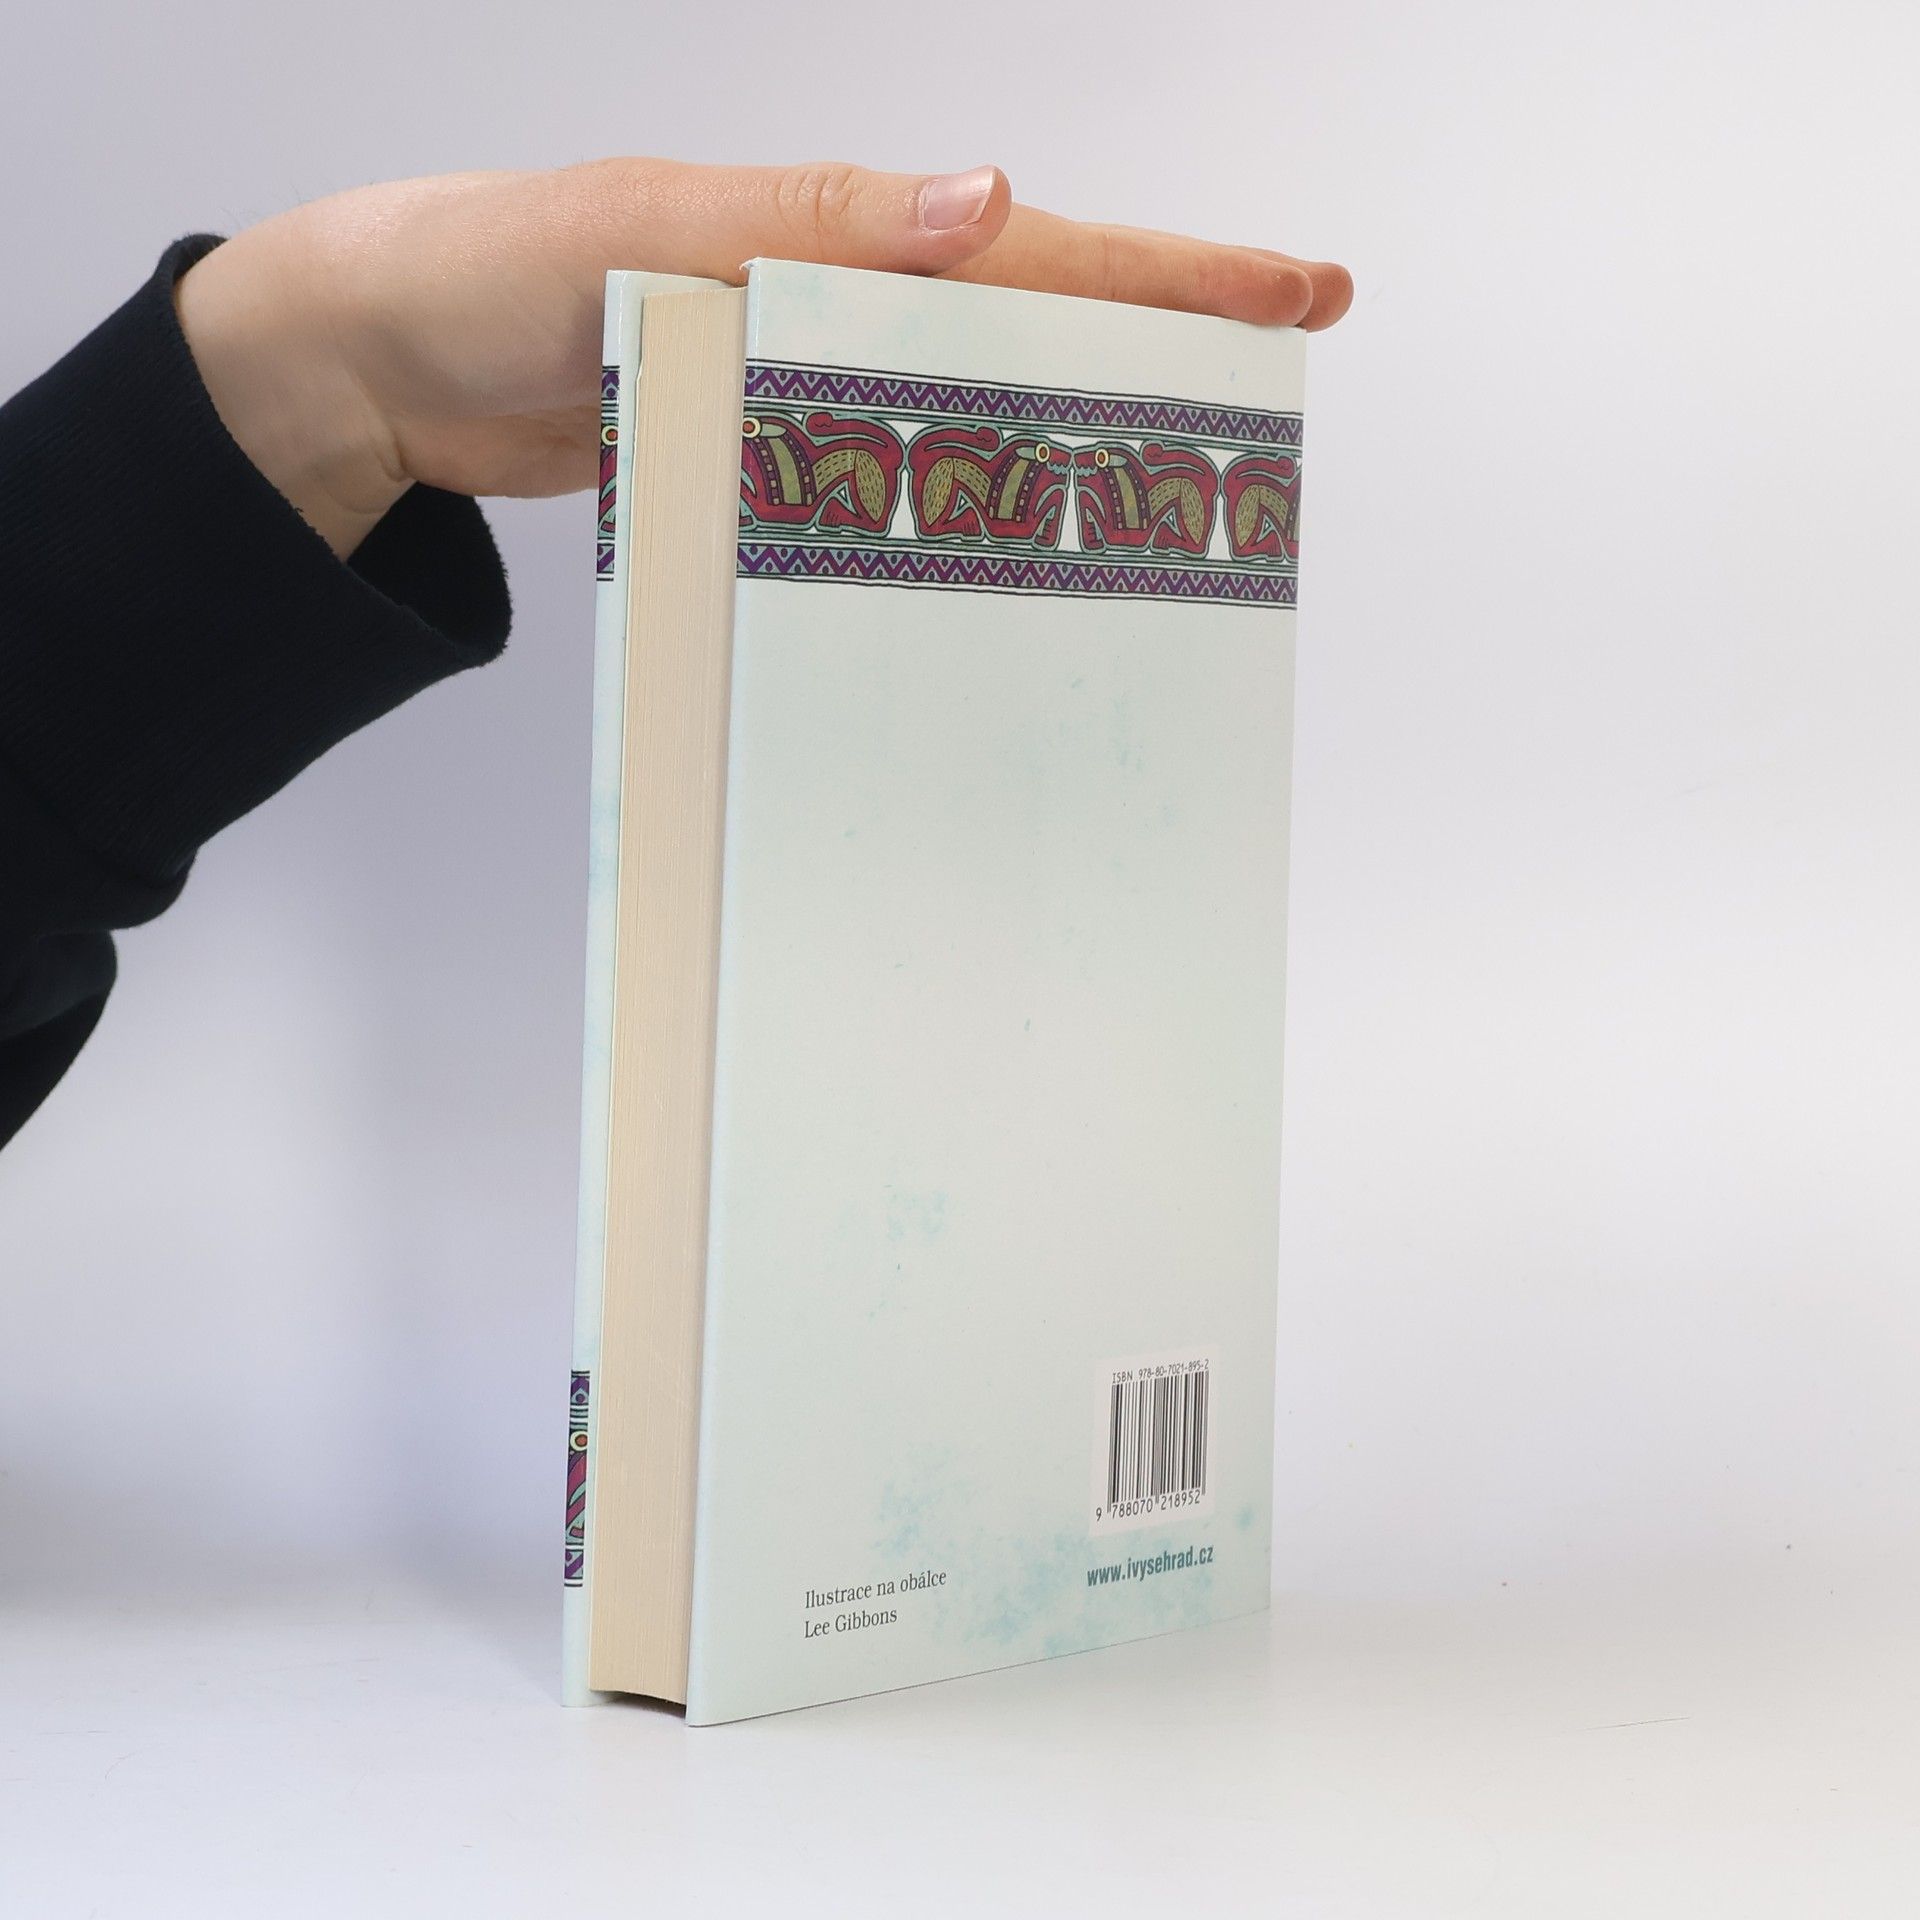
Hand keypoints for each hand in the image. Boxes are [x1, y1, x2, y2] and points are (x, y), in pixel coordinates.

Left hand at [175, 160, 1352, 557]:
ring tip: (1182, 493)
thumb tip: (976, 204)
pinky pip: (889, 480)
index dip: (1173, 272)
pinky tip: (1005, 549)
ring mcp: (806, 387)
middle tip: (1278, 396)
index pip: (1037, 249)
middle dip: (1164, 354)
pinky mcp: (766, 457)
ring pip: (972, 414)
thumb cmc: (487, 273)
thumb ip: (797, 223)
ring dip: (1073, 442)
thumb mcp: (635, 231)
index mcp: (832, 233)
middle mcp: (837, 306)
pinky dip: (956, 505)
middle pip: (1036, 330)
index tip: (1295, 290)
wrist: (385, 368)